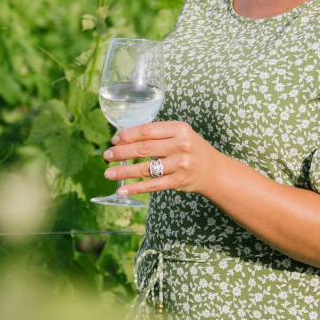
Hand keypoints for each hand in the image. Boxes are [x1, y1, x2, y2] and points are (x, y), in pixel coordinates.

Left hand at [104, 121, 220, 195]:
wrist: (212, 170)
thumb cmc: (190, 149)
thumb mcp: (179, 134)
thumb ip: (157, 134)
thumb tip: (124, 138)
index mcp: (179, 129)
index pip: (147, 131)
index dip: (127, 135)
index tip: (114, 140)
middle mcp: (180, 146)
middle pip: (144, 149)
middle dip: (121, 153)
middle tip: (107, 156)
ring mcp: (179, 165)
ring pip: (146, 169)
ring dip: (124, 172)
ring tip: (109, 173)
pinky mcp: (177, 182)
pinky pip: (152, 186)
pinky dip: (135, 188)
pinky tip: (122, 190)